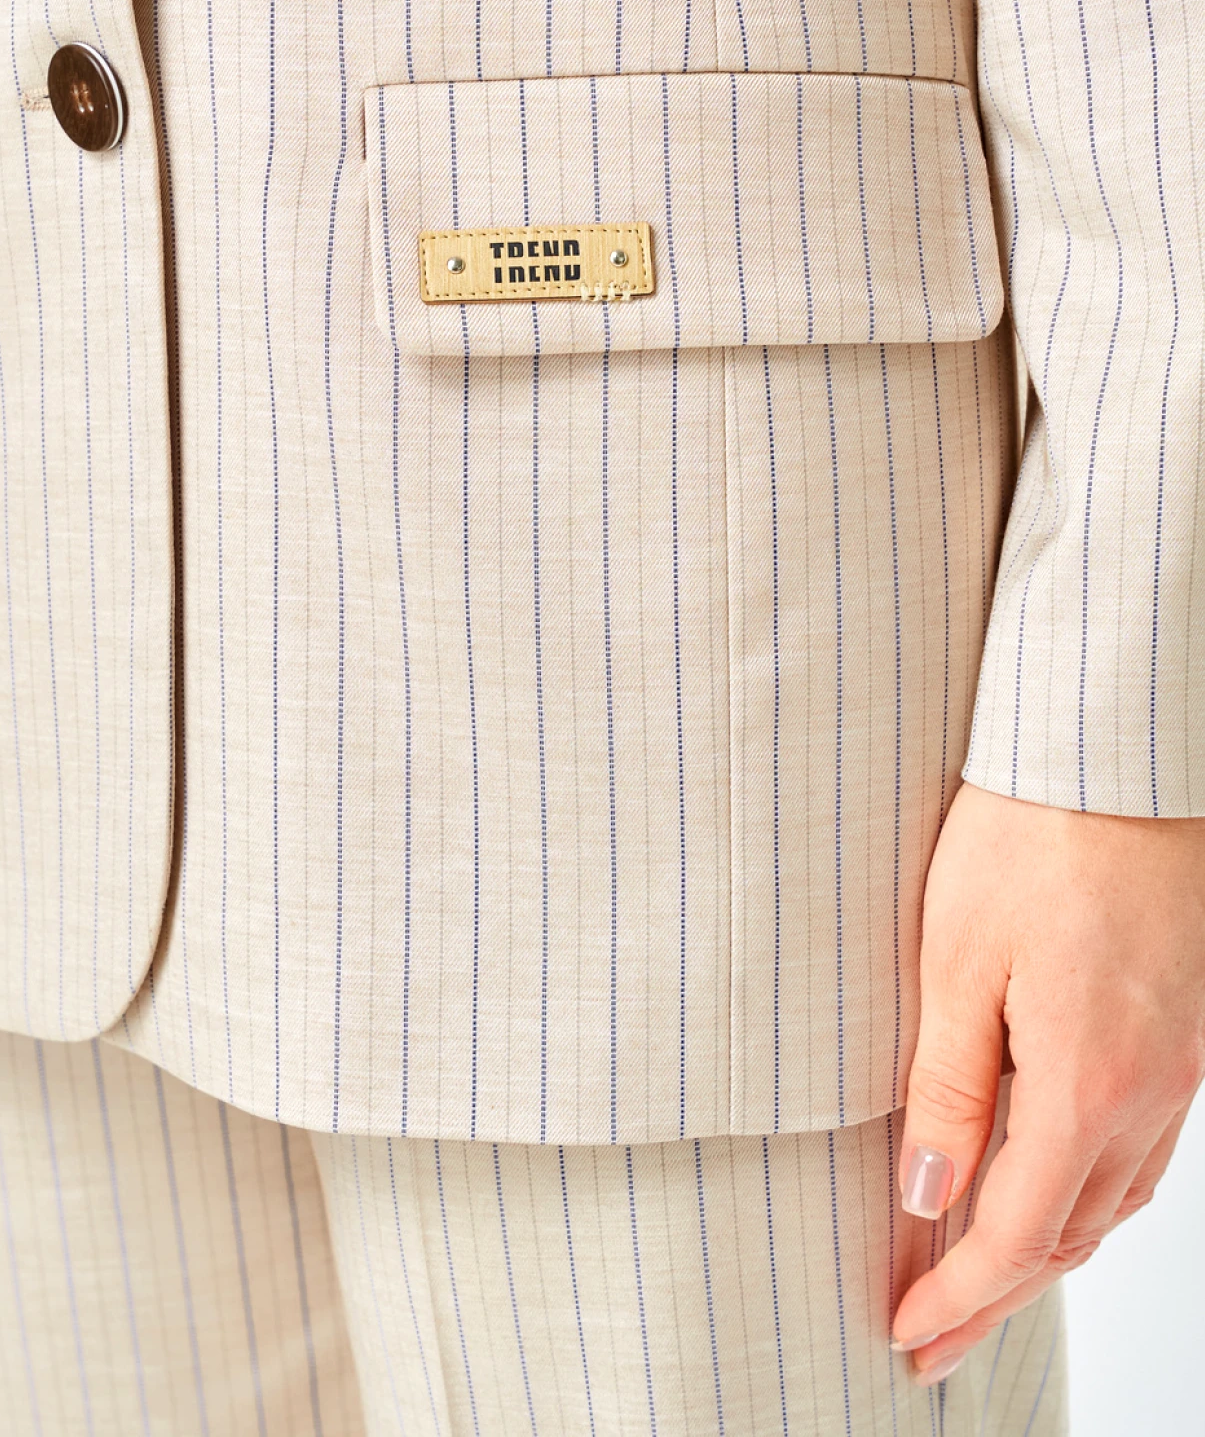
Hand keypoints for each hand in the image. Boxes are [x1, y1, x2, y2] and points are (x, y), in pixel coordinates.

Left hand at [890, 782, 1204, 1385]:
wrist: (1119, 752)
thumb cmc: (1034, 834)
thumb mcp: (957, 960)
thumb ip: (948, 1088)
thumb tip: (932, 1193)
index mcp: (1091, 1084)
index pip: (1017, 1235)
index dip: (958, 1295)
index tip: (908, 1332)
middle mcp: (1153, 1091)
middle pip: (1072, 1233)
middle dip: (997, 1292)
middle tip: (931, 1332)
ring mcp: (1181, 1064)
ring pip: (1115, 1196)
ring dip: (1047, 1245)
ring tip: (979, 1273)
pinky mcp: (1185, 1029)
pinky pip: (1141, 1145)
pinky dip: (1088, 1186)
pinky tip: (1048, 1180)